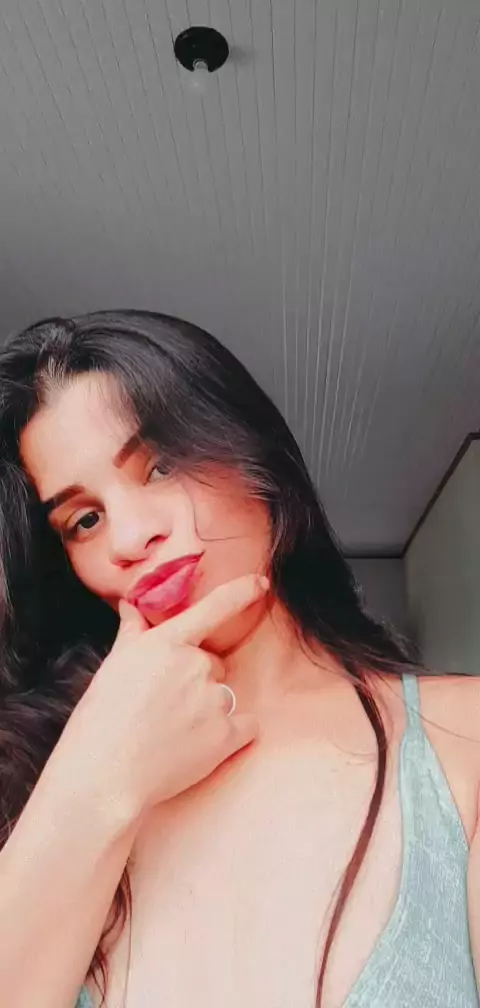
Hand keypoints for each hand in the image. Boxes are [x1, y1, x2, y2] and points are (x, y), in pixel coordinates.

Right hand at [66, 574, 268, 819]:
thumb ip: (132, 632)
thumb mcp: (113, 664)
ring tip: (174, 731)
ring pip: (224, 695)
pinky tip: (203, 746)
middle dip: (196, 680)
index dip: (242, 591)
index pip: (214, 607)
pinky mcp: (226, 735)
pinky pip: (246, 725)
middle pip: (213, 664)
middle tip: (166, 706)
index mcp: (167, 643)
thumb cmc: (102, 717)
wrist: (105, 772)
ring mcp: (214, 699)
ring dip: (208, 709)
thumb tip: (130, 605)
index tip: (261, 583)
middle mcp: (196, 664)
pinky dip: (232, 734)